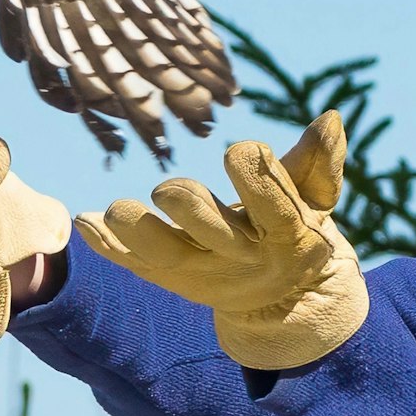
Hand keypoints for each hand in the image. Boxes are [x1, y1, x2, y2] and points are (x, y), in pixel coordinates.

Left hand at [75, 111, 367, 370]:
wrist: (286, 298)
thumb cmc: (300, 225)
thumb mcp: (316, 198)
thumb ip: (318, 161)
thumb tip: (330, 117)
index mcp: (285, 236)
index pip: (273, 208)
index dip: (257, 179)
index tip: (240, 148)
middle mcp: (241, 258)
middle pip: (213, 238)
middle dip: (191, 213)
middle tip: (166, 188)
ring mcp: (203, 273)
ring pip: (167, 258)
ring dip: (139, 235)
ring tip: (115, 210)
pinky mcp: (172, 278)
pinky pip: (137, 264)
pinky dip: (111, 247)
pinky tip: (85, 221)